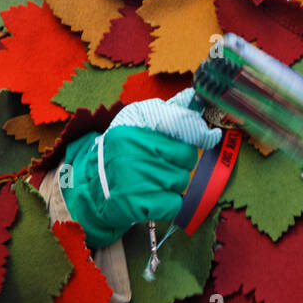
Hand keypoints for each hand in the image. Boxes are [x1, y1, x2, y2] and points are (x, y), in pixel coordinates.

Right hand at [61, 89, 220, 247]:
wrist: (91, 188)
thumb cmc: (121, 153)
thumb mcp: (136, 123)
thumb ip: (167, 112)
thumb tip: (194, 98)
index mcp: (134, 126)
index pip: (182, 125)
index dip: (200, 132)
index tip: (211, 137)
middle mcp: (134, 150)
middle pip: (187, 157)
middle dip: (180, 163)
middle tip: (160, 164)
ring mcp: (136, 179)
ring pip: (181, 181)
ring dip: (172, 184)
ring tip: (150, 181)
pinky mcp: (137, 204)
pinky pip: (174, 204)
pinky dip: (167, 204)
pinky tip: (151, 198)